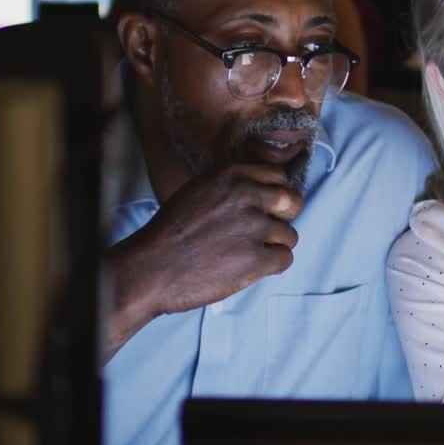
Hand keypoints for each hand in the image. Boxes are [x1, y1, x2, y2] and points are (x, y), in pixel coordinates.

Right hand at [105, 163, 301, 356]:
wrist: (151, 268)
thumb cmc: (170, 232)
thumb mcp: (198, 190)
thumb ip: (231, 186)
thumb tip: (263, 191)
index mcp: (231, 176)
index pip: (278, 176)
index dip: (274, 194)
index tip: (266, 208)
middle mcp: (246, 196)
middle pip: (292, 201)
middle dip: (284, 217)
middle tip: (267, 231)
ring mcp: (254, 228)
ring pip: (290, 235)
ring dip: (274, 246)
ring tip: (248, 254)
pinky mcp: (257, 259)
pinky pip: (285, 259)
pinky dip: (272, 266)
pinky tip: (251, 267)